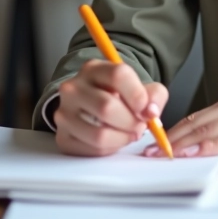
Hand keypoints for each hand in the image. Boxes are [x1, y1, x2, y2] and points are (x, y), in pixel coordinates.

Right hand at [54, 59, 168, 156]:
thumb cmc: (120, 97)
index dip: (137, 95)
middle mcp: (73, 88)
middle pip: (107, 107)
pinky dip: (110, 149)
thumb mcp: (141, 88)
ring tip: (129, 134)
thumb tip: (151, 112)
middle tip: (140, 126)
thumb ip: (154, 95)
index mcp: (94, 69)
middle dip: (131, 122)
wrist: (93, 108)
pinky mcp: (63, 137)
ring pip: (99, 134)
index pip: (118, 74)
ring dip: (122, 138)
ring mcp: (64, 113)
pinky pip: (92, 149)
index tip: (146, 109)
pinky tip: (114, 140)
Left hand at [145, 89, 217, 157]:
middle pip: (197, 121)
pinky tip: (196, 151)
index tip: (153, 143)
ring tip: (161, 154)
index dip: (173, 131)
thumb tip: (213, 145)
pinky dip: (211, 144)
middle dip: (169, 138)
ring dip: (183, 142)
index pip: (198, 116)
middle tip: (146, 152)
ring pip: (210, 128)